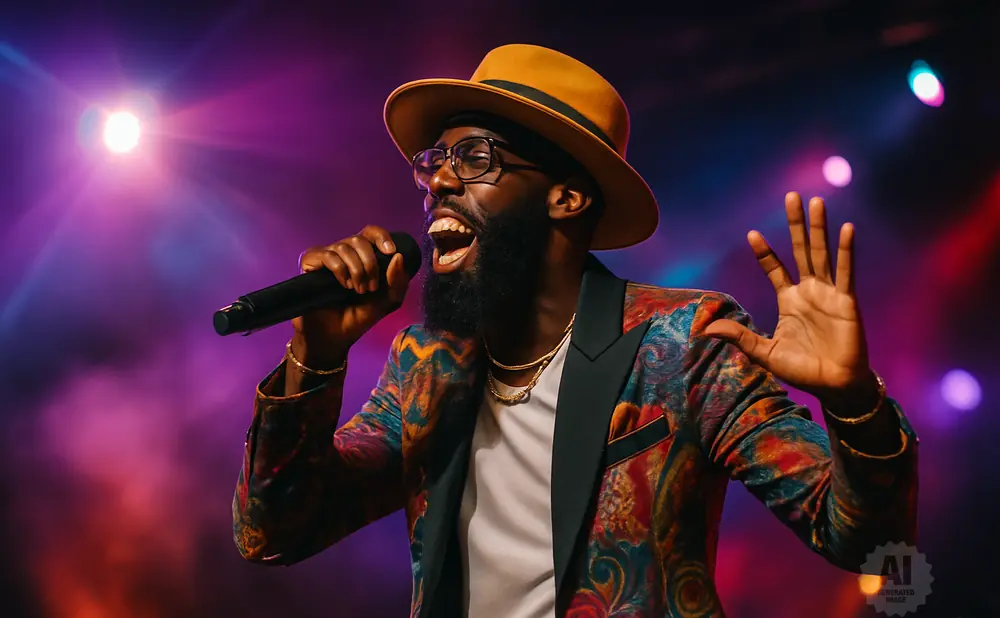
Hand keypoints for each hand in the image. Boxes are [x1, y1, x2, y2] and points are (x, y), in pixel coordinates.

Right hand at [291, 225, 410, 365]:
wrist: (333, 337)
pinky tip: (343, 285)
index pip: (371, 233)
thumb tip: (398, 256)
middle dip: (370, 263)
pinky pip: (327, 255)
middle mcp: (344, 253)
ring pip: (344, 247)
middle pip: (359, 239)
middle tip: (370, 287)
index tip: (391, 251)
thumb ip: (397, 282)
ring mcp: (326, 257)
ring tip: (357, 290)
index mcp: (362, 256)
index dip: (382, 237)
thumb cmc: (358, 318)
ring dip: (356, 270)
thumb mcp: (387, 302)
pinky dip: (340, 269)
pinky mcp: (310, 264)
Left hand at [704, 192, 874, 397]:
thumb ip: (740, 337)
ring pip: (822, 253)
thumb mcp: (764, 353)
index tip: (752, 233)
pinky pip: (846, 271)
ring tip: (816, 201)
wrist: (835, 385)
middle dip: (795, 224)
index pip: (774, 269)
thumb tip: (705, 329)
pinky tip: (847, 228)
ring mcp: (829, 293)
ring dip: (819, 227)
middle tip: (791, 196)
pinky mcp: (846, 301)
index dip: (764, 252)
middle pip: (800, 249)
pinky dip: (847, 250)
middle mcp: (809, 291)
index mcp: (789, 300)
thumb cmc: (803, 370)